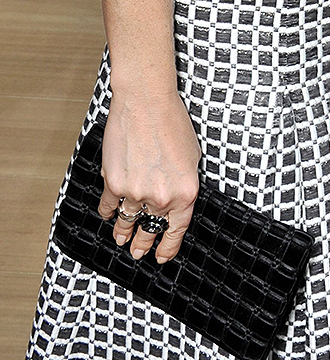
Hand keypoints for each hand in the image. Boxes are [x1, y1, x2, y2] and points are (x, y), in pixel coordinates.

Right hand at [97, 91, 200, 262]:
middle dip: (143, 243)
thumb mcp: (192, 157)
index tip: (162, 257)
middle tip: (138, 251)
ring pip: (127, 220)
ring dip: (123, 232)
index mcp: (184, 192)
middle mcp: (160, 197)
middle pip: (150, 229)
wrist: (147, 103)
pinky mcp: (114, 182)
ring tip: (122, 239)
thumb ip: (183, 183)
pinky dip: (108, 212)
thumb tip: (174, 199)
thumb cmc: (172, 122)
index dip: (168, 247)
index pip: (176, 230)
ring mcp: (135, 192)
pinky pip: (109, 205)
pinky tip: (108, 216)